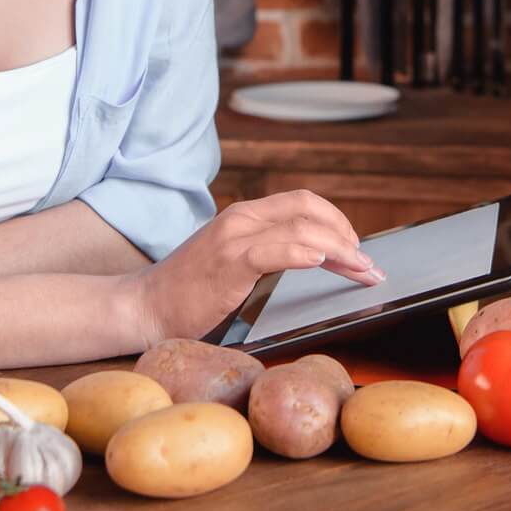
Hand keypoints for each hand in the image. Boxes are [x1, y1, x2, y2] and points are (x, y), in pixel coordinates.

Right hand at [123, 191, 383, 347]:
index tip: (356, 249)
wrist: (144, 307)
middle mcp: (242, 218)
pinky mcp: (230, 262)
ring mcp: (235, 238)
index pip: (303, 203)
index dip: (337, 220)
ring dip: (340, 249)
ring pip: (301, 228)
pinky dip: (305, 252)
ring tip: (361, 271)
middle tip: (366, 264)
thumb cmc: (189, 292)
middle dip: (346, 233)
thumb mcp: (232, 262)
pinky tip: (322, 263)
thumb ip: (265, 253)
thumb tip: (312, 260)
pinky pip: (277, 249)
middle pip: (309, 208)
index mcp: (245, 216)